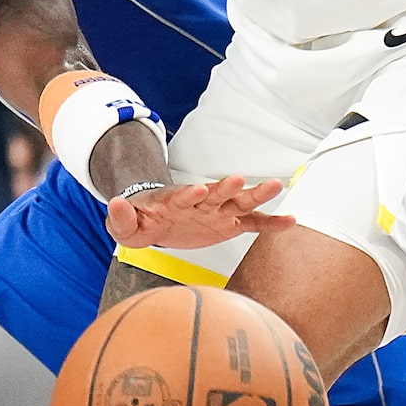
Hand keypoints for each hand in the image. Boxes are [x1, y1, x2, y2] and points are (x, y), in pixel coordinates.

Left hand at [104, 176, 294, 249]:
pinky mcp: (227, 225)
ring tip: (277, 185)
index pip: (181, 196)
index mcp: (173, 202)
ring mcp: (216, 212)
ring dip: (256, 195)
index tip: (197, 190)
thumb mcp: (124, 225)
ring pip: (239, 203)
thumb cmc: (140, 222)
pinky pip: (252, 224)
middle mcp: (200, 202)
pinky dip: (270, 223)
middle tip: (238, 179)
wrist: (155, 221)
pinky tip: (290, 221)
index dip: (188, 193)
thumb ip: (121, 216)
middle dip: (225, 187)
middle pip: (214, 193)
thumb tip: (114, 202)